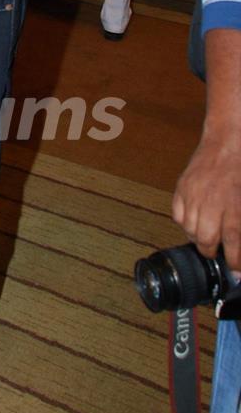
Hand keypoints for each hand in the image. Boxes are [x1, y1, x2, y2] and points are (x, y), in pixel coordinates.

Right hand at [172, 134, 240, 271]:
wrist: (228, 142)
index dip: (234, 262)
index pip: (233, 245)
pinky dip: (185, 222)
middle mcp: (213, 203)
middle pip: (206, 240)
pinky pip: (178, 215)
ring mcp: (194, 194)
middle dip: (211, 251)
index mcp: (235, 207)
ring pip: (190, 229)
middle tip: (217, 252)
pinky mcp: (182, 187)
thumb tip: (239, 244)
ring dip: (198, 237)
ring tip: (206, 234)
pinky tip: (194, 220)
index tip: (236, 270)